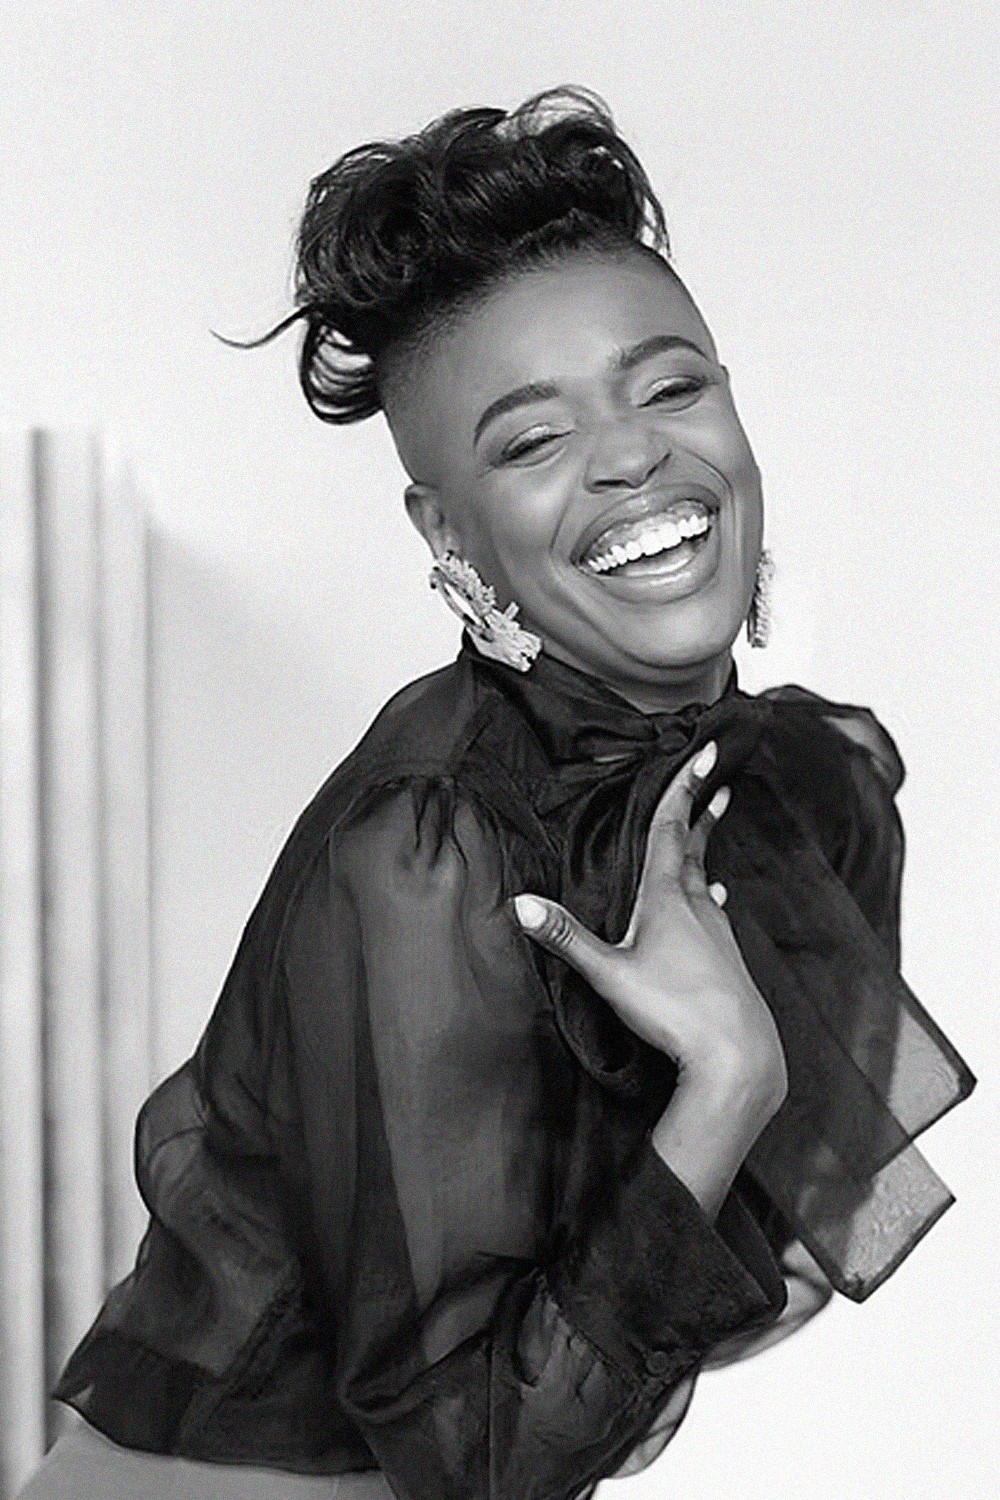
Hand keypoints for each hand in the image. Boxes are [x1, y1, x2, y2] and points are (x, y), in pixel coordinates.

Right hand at [513, 740, 786, 1106]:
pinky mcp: (727, 962)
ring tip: (707, 833)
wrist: (737, 1055)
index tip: (706, 751)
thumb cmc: (673, 1010)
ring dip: (705, 853)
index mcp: (668, 898)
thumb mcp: (609, 973)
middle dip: (701, 812)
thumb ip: (566, 938)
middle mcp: (698, 908)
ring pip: (707, 882)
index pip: (673, 828)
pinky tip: (718, 906)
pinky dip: (711, 899)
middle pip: (696, 849)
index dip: (685, 787)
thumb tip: (521, 903)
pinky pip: (715, 915)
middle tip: (718, 781)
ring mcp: (717, 934)